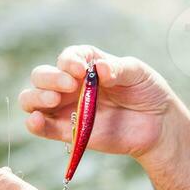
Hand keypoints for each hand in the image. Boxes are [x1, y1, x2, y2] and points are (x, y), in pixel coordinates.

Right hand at [19, 45, 176, 159]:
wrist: (157, 124)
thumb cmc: (146, 91)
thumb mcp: (137, 73)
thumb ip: (118, 69)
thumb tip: (100, 70)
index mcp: (85, 64)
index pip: (67, 58)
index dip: (69, 62)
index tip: (80, 70)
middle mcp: (69, 84)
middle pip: (41, 76)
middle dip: (49, 78)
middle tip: (70, 86)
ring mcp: (65, 108)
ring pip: (32, 99)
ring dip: (36, 97)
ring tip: (54, 100)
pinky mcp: (66, 132)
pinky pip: (41, 127)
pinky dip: (34, 123)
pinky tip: (36, 120)